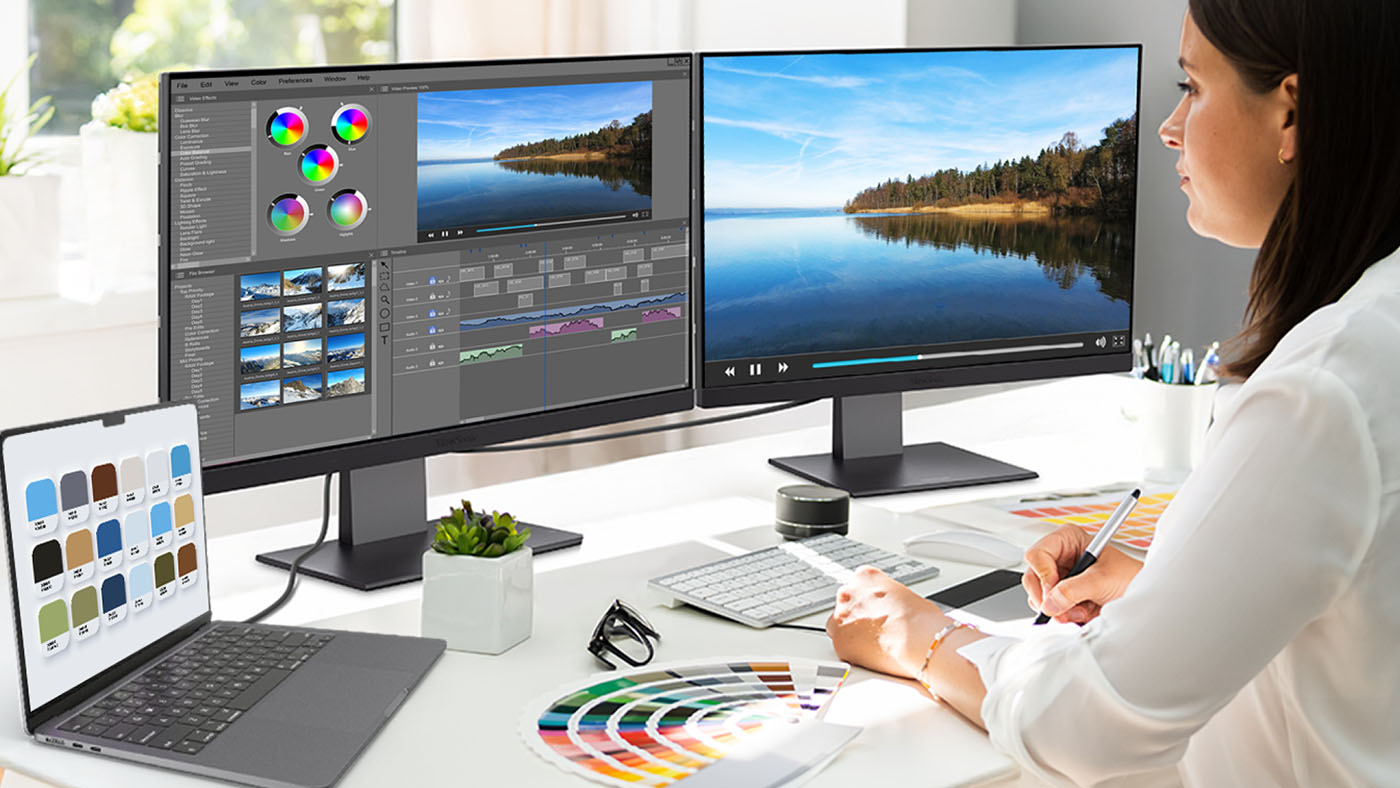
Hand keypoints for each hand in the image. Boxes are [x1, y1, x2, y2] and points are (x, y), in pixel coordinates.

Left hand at [826, 566, 949, 678]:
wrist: (916, 640)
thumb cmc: (920, 620)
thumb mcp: (909, 597)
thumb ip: (893, 600)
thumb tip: (897, 610)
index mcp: (865, 576)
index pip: (859, 584)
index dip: (870, 600)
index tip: (877, 609)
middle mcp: (848, 592)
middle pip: (848, 603)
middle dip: (859, 614)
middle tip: (877, 627)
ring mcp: (841, 615)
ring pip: (840, 624)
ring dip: (853, 632)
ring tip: (874, 642)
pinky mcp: (839, 640)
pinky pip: (842, 645)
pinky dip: (853, 650)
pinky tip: (870, 654)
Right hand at [1022, 524, 1142, 623]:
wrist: (1142, 597)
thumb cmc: (1129, 578)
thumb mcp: (1102, 580)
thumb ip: (1073, 590)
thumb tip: (1050, 602)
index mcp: (1068, 540)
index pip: (1037, 554)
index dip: (1043, 575)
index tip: (1055, 592)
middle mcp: (1059, 556)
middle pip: (1032, 576)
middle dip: (1048, 597)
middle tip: (1062, 609)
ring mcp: (1058, 576)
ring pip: (1038, 595)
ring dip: (1058, 609)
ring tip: (1081, 609)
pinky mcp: (1060, 595)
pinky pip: (1046, 607)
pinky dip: (1062, 615)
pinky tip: (1081, 612)